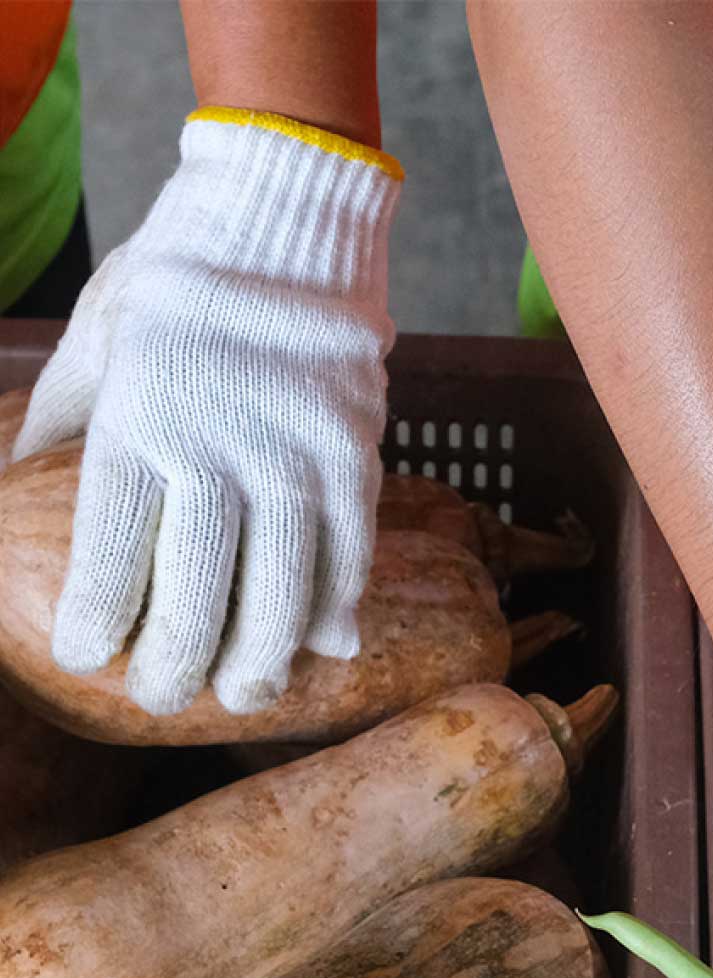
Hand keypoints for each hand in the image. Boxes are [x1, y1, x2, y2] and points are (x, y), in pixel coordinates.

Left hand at [14, 110, 401, 714]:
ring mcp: (295, 453)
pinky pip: (351, 549)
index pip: (115, 547)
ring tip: (244, 699)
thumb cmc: (176, 281)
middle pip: (200, 588)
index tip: (88, 659)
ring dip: (263, 657)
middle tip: (164, 700)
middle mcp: (218, 445)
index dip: (101, 617)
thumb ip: (61, 418)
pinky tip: (324, 647)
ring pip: (283, 587)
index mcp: (140, 418)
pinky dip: (338, 605)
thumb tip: (16, 485)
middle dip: (179, 661)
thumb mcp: (96, 337)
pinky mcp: (354, 453)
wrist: (285, 219)